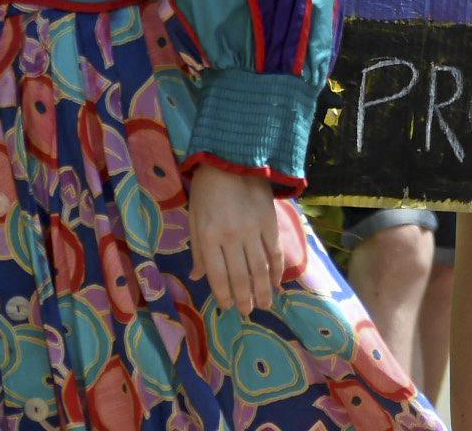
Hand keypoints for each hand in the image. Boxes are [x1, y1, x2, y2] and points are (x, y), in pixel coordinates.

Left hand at [188, 163, 287, 312]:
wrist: (233, 160)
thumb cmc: (207, 191)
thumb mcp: (194, 219)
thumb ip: (199, 249)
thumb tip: (198, 277)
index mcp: (209, 236)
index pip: (217, 274)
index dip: (223, 294)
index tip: (228, 307)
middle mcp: (232, 236)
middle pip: (240, 275)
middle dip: (244, 297)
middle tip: (247, 312)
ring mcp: (253, 229)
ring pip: (260, 268)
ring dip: (262, 290)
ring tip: (263, 305)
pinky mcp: (270, 221)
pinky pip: (275, 251)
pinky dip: (277, 269)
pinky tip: (276, 282)